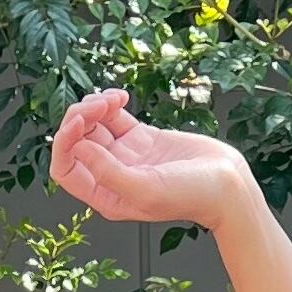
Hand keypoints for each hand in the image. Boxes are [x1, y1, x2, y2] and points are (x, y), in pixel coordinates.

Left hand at [49, 87, 256, 232]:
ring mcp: (125, 156)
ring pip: (93, 126)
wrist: (227, 184)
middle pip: (77, 142)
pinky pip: (113, 117)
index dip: (65, 144)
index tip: (79, 122)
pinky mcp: (141, 138)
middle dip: (80, 117)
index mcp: (106, 196)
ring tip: (113, 98)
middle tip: (99, 104)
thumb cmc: (191, 195)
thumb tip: (79, 148)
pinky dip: (110, 102)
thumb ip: (109, 172)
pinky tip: (119, 95)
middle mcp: (110, 176)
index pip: (66, 170)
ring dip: (95, 106)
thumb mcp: (146, 188)